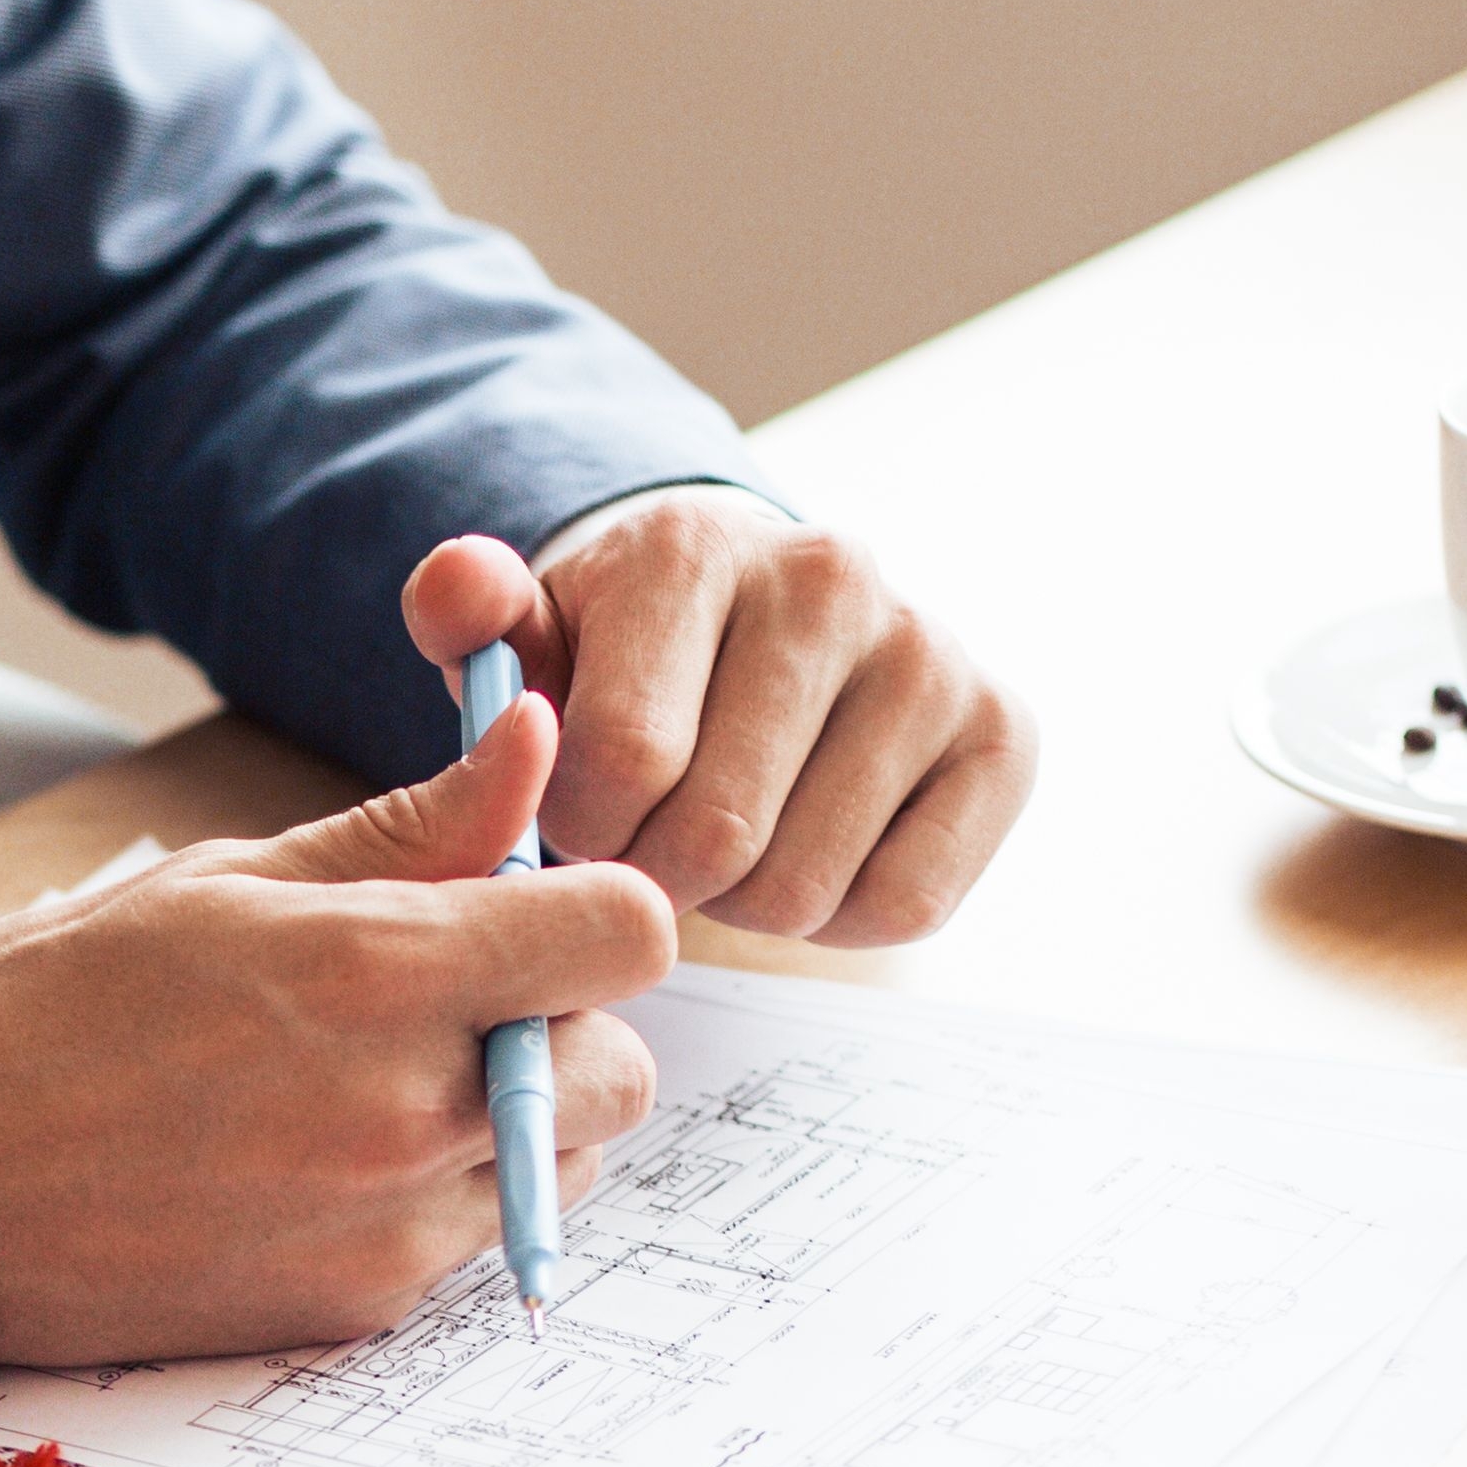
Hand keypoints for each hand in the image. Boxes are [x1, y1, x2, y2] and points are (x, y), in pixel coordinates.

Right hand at [0, 694, 671, 1378]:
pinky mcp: (352, 1311)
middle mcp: (406, 1112)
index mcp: (379, 972)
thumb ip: (407, 827)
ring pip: (562, 1170)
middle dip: (565, 1025)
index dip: (600, 909)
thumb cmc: (42, 1009)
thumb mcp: (224, 882)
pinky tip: (314, 1159)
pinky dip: (431, 1199)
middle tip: (454, 1000)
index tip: (538, 906)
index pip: (626, 935)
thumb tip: (532, 742)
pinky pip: (467, 1244)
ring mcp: (386, 1228)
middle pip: (624, 1072)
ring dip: (511, 1120)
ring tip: (373, 1081)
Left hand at [400, 493, 1034, 945]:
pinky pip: (902, 908)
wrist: (760, 619)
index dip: (584, 827)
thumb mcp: (528, 634)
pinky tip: (815, 847)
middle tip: (658, 837)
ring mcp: (931, 654)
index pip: (621, 762)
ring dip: (746, 900)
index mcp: (694, 549)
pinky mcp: (1005, 733)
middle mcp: (832, 578)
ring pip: (802, 888)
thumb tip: (461, 583)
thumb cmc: (625, 656)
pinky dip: (841, 917)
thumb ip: (466, 610)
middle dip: (660, 873)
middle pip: (713, 839)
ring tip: (736, 834)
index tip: (588, 805)